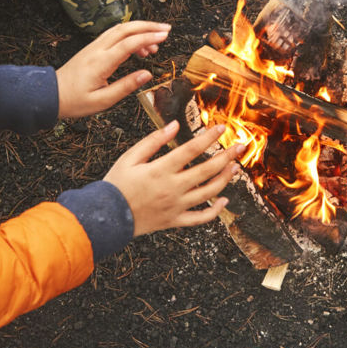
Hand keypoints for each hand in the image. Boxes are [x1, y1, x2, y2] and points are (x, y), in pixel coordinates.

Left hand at [56, 21, 169, 118]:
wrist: (49, 94)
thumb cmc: (74, 101)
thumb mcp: (103, 100)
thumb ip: (126, 86)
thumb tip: (147, 74)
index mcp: (101, 62)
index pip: (129, 43)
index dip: (149, 38)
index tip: (164, 37)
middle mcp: (97, 50)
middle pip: (126, 29)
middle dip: (148, 26)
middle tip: (166, 29)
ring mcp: (94, 47)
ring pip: (120, 29)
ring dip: (140, 29)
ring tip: (157, 40)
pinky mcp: (93, 48)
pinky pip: (114, 35)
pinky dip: (130, 34)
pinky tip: (139, 45)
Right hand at [104, 121, 244, 235]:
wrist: (105, 217)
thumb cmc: (116, 184)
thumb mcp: (129, 158)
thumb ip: (153, 141)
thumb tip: (174, 126)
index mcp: (161, 170)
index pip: (192, 149)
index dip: (209, 137)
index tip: (222, 128)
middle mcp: (172, 188)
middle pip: (207, 170)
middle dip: (227, 156)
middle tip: (241, 146)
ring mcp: (176, 206)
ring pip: (209, 193)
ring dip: (225, 179)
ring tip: (235, 167)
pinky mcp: (174, 221)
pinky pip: (200, 218)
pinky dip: (215, 211)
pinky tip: (224, 200)